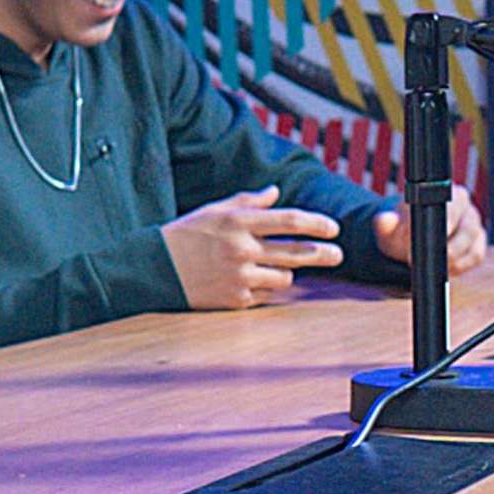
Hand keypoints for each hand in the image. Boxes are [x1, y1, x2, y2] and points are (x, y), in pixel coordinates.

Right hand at [163, 186, 347, 309]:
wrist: (155, 268)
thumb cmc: (187, 235)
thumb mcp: (215, 210)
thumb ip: (249, 202)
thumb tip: (276, 193)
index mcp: (238, 222)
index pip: (289, 221)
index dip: (316, 224)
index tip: (333, 228)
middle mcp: (241, 249)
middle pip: (296, 252)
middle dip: (323, 254)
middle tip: (338, 254)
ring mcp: (239, 277)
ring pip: (284, 277)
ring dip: (286, 272)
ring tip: (275, 267)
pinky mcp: (235, 300)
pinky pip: (265, 294)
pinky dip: (265, 287)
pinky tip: (252, 281)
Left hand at [371, 185, 490, 278]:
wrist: (408, 239)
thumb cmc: (400, 229)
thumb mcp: (389, 228)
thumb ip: (385, 223)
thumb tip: (384, 220)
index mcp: (447, 193)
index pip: (452, 210)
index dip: (439, 229)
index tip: (423, 244)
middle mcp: (466, 207)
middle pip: (468, 230)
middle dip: (448, 250)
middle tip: (428, 262)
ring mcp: (475, 226)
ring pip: (473, 246)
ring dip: (454, 261)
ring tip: (434, 268)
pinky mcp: (478, 244)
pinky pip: (475, 257)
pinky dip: (461, 266)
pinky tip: (445, 269)